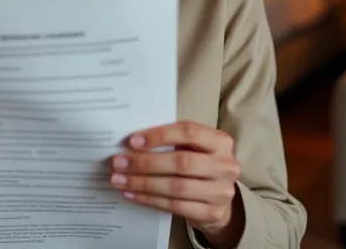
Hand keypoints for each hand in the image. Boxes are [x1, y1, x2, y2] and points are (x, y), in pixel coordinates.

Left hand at [110, 120, 243, 239]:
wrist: (218, 197)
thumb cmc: (198, 164)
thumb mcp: (193, 147)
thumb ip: (172, 141)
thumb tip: (132, 142)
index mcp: (221, 141)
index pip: (189, 132)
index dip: (160, 135)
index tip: (133, 141)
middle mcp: (226, 166)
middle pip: (181, 162)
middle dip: (145, 163)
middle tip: (119, 163)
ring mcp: (221, 192)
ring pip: (176, 187)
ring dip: (143, 183)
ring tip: (120, 180)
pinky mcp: (211, 213)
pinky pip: (174, 206)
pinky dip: (149, 200)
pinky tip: (132, 194)